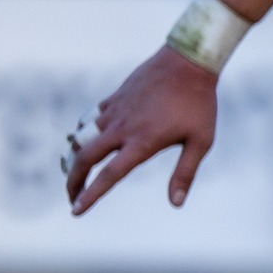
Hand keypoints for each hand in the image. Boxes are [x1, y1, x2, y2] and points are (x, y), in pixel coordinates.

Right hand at [64, 44, 219, 214]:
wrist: (188, 61)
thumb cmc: (199, 104)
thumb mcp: (201, 141)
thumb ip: (185, 173)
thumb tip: (176, 203)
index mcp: (141, 142)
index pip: (109, 175)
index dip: (91, 195)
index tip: (76, 211)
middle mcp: (122, 128)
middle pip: (84, 158)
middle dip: (73, 181)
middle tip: (72, 197)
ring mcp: (115, 111)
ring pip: (82, 137)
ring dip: (74, 157)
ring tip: (75, 172)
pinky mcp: (114, 97)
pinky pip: (92, 118)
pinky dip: (85, 132)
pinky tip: (88, 140)